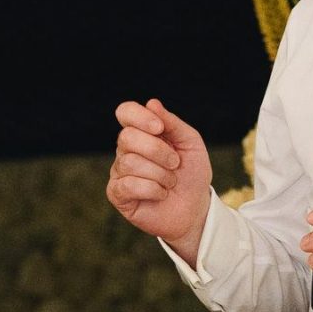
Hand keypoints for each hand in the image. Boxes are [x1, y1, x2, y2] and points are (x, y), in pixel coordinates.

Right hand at [107, 98, 213, 265]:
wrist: (195, 208)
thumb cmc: (192, 173)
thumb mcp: (190, 143)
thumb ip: (172, 122)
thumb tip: (151, 103)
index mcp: (142, 132)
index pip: (125, 112)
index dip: (139, 116)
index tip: (160, 128)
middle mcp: (126, 149)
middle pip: (127, 137)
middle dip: (158, 150)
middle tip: (175, 163)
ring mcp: (119, 171)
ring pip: (129, 162)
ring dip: (159, 174)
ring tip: (170, 182)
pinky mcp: (117, 194)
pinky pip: (127, 184)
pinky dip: (152, 189)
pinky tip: (161, 194)